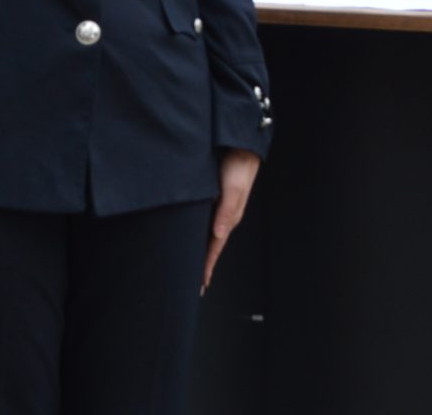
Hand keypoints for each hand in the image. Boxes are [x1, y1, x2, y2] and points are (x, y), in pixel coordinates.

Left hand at [201, 149, 260, 293]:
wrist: (241, 143)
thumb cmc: (239, 165)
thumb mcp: (233, 188)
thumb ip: (227, 210)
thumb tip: (219, 234)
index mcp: (230, 218)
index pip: (215, 249)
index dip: (207, 268)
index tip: (200, 287)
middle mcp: (224, 216)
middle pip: (211, 246)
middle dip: (202, 265)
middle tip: (190, 286)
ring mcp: (219, 209)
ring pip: (207, 236)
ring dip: (200, 251)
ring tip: (189, 268)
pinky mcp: (213, 200)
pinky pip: (203, 223)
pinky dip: (198, 235)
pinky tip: (190, 239)